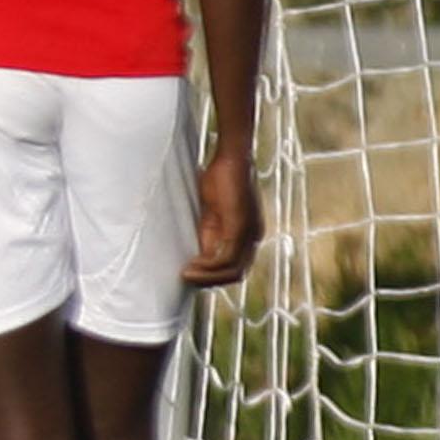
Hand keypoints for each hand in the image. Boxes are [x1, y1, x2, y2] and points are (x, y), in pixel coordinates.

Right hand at [186, 144, 262, 286]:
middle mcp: (254, 238)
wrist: (232, 158)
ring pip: (233, 271)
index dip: (213, 276)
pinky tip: (192, 263)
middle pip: (236, 275)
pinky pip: (227, 257)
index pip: (236, 267)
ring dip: (207, 277)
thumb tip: (201, 257)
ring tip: (186, 275)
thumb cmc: (220, 180)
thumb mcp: (213, 214)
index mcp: (249, 235)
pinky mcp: (240, 227)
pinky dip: (209, 265)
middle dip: (210, 281)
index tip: (190, 272)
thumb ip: (210, 235)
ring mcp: (249, 234)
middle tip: (186, 278)